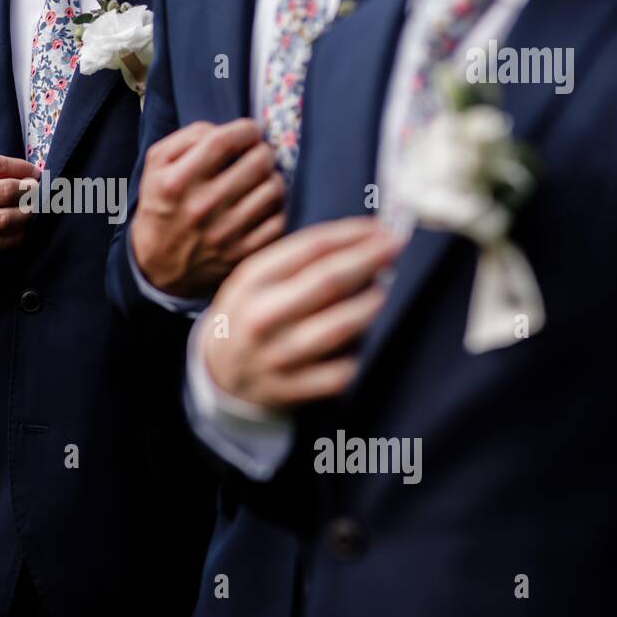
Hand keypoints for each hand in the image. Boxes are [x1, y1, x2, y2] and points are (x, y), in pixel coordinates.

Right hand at [0, 155, 40, 268]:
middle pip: (7, 191)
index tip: (34, 173)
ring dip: (27, 214)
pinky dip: (15, 236)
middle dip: (30, 191)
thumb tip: (11, 172)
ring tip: (31, 211)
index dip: (22, 169)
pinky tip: (18, 231)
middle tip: (38, 192)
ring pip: (8, 219)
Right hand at [130, 119, 285, 298]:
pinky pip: (279, 220)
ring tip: (262, 179)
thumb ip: (187, 137)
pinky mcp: (241, 254)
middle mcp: (201, 207)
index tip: (249, 132)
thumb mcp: (156, 165)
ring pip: (273, 189)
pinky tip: (266, 204)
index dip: (245, 129)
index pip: (223, 141)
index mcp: (176, 182)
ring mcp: (224, 233)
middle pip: (257, 162)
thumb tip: (225, 129)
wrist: (157, 265)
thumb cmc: (162, 205)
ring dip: (273, 178)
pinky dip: (278, 208)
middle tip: (258, 154)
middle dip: (264, 151)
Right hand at [201, 217, 401, 410]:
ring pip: (338, 326)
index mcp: (253, 280)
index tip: (380, 228)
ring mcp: (276, 354)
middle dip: (370, 258)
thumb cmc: (249, 313)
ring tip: (389, 290)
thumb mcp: (255, 278)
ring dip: (371, 304)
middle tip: (397, 246)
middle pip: (329, 281)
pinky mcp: (291, 388)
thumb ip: (295, 258)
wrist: (218, 371)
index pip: (311, 247)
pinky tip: (372, 337)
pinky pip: (339, 372)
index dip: (352, 234)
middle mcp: (262, 315)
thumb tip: (358, 238)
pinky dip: (360, 353)